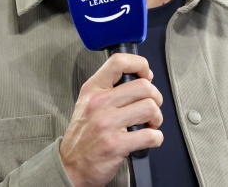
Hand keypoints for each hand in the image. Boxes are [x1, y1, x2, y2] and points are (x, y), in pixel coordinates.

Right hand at [59, 53, 163, 186]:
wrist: (70, 165)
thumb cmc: (83, 134)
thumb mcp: (88, 102)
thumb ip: (109, 88)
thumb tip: (142, 78)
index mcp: (93, 89)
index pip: (119, 62)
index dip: (140, 64)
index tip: (147, 74)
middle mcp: (99, 103)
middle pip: (144, 86)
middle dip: (156, 97)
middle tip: (151, 107)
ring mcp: (107, 123)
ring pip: (150, 108)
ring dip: (157, 118)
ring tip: (150, 124)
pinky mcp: (116, 144)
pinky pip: (150, 135)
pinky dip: (156, 138)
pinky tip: (149, 139)